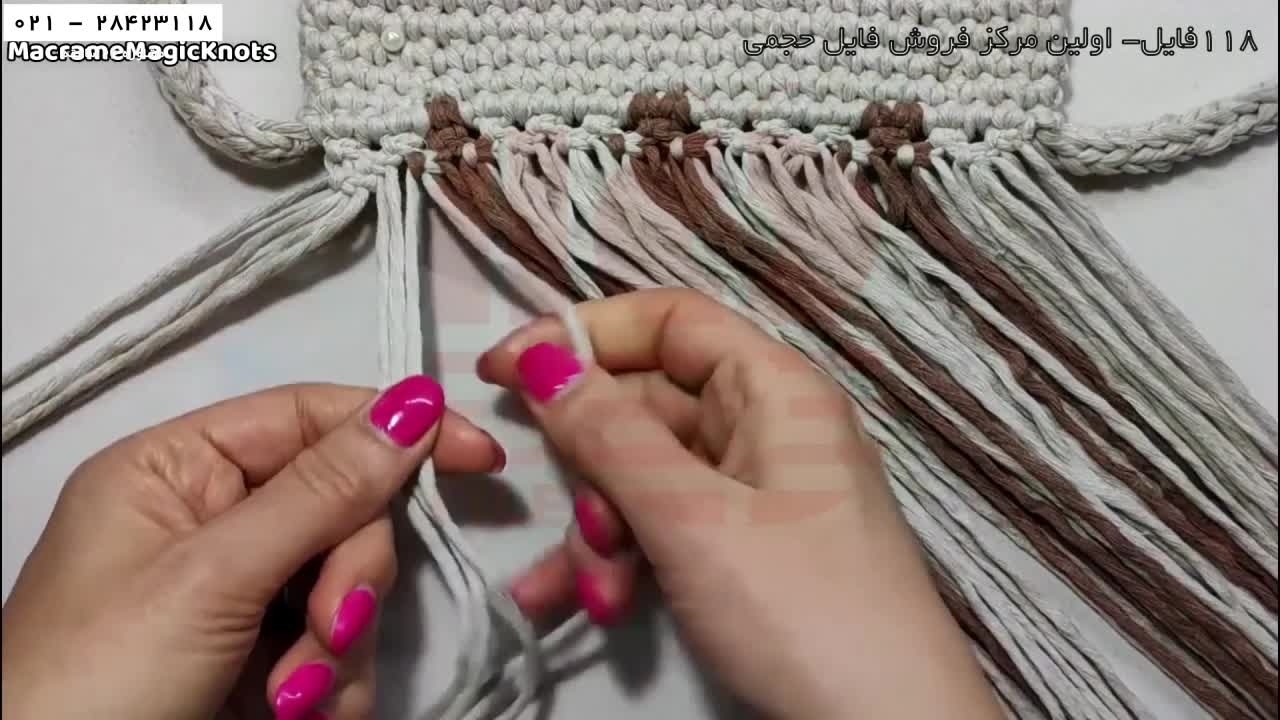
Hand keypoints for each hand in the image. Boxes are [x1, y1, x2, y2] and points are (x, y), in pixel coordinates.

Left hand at [1, 379, 503, 719]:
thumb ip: (321, 490)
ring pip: (347, 587)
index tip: (479, 455)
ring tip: (288, 699)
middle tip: (328, 626)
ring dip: (337, 646)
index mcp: (177, 471)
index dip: (394, 429)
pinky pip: (336, 649)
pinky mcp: (259, 662)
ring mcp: (238, 597)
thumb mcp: (212, 577)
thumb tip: (416, 403)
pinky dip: (331, 687)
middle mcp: (211, 522)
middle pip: (342, 509)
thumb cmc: (104, 678)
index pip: (309, 417)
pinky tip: (294, 716)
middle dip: (346, 576)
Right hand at [482, 289, 1002, 719]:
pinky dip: (621, 562)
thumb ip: (609, 435)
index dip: (583, 333)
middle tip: (575, 521)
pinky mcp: (745, 553)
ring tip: (590, 592)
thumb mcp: (691, 516)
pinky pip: (663, 530)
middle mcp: (765, 427)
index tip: (501, 369)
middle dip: (590, 467)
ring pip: (643, 478)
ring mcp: (755, 494)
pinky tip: (583, 606)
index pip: (668, 321)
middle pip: (645, 406)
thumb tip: (540, 358)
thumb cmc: (799, 606)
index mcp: (773, 388)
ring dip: (599, 530)